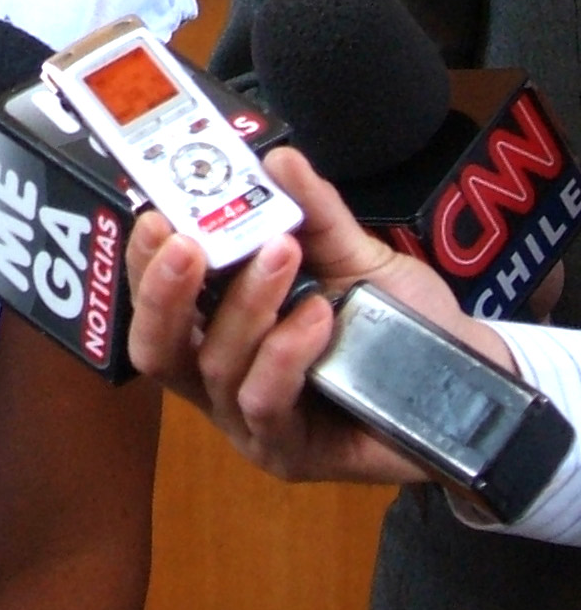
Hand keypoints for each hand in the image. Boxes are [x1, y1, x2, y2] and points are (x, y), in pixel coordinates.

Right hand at [126, 144, 518, 486]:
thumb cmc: (394, 320)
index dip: (142, 260)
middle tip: (187, 242)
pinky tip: (317, 317)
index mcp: (212, 323)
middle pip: (153, 344)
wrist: (467, 381)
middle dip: (162, 291)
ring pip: (213, 365)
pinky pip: (264, 402)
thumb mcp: (350, 252)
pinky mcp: (287, 452)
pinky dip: (284, 353)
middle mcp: (214, 374)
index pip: (153, 295)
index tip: (156, 214)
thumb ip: (312, 211)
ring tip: (284, 255)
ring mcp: (246, 420)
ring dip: (245, 305)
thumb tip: (277, 157)